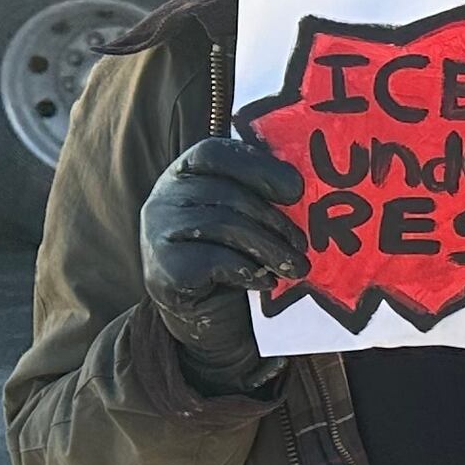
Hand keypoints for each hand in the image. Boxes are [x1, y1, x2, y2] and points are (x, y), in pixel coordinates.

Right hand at [138, 136, 305, 396]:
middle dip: (275, 221)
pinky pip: (213, 260)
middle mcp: (164, 194)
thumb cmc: (232, 252)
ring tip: (296, 266)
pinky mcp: (163, 266)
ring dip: (270, 249)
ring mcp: (158, 229)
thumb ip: (265, 196)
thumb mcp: (247, 217)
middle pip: (228, 194)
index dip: (258, 168)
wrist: (203, 311)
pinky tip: (265, 281)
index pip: (215, 153)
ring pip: (224, 225)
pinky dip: (248, 270)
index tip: (296, 190)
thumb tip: (306, 187)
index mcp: (187, 171)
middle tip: (303, 244)